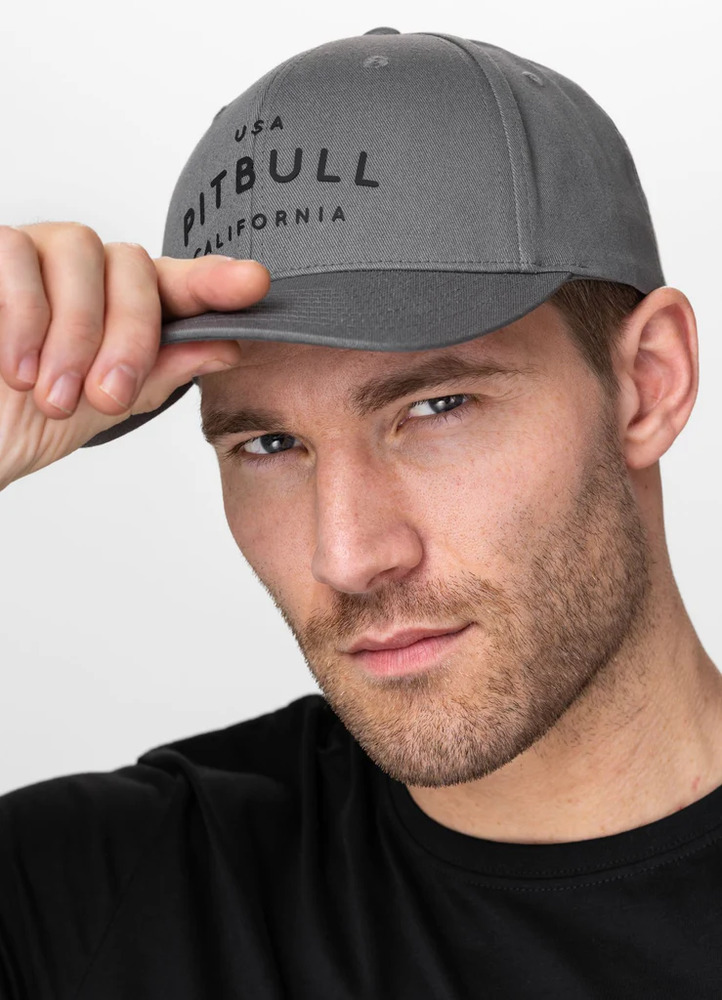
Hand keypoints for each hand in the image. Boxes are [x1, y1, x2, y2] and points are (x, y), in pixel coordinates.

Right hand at [0, 222, 269, 487]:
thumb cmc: (25, 416)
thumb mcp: (105, 403)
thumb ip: (162, 371)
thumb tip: (227, 346)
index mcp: (123, 302)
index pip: (179, 282)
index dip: (216, 280)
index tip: (253, 283)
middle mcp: (86, 268)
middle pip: (133, 266)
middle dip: (128, 336)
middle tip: (106, 395)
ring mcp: (37, 250)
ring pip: (80, 252)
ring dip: (73, 334)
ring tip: (53, 395)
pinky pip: (15, 254)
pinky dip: (23, 317)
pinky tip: (18, 367)